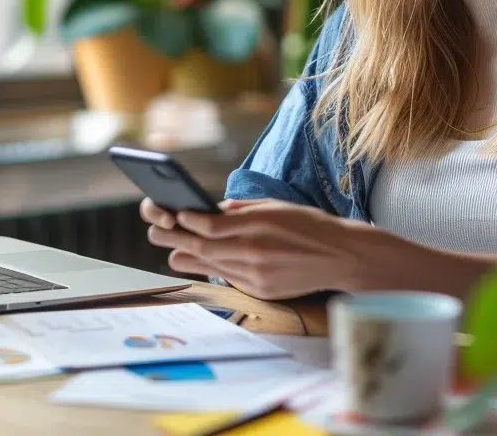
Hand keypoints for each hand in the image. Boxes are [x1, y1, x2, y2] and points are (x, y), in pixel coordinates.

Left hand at [142, 199, 369, 299]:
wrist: (340, 256)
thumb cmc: (309, 226)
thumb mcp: (275, 207)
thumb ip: (241, 209)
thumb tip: (212, 210)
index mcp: (257, 225)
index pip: (209, 224)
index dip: (187, 220)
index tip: (174, 213)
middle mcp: (253, 251)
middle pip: (203, 246)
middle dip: (176, 238)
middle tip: (156, 231)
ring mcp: (256, 274)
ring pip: (212, 265)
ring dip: (189, 256)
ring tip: (173, 250)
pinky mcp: (260, 290)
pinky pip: (229, 278)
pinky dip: (214, 268)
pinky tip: (201, 262)